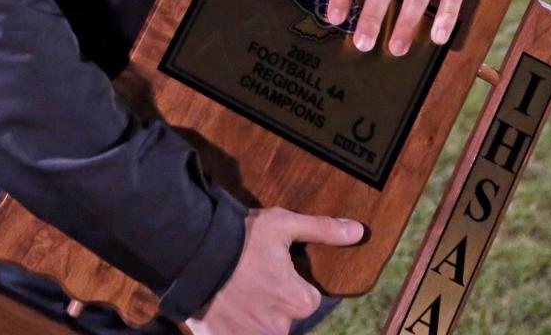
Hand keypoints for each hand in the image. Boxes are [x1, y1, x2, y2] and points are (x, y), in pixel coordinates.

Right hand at [185, 208, 361, 334]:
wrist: (192, 254)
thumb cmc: (240, 239)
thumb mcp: (282, 225)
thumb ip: (322, 229)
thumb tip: (358, 231)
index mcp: (299, 300)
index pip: (307, 298)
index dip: (291, 282)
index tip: (273, 270)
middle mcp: (281, 328)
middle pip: (284, 317)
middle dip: (272, 302)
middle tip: (251, 280)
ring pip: (263, 329)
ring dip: (254, 317)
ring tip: (236, 294)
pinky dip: (235, 328)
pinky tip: (225, 309)